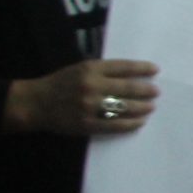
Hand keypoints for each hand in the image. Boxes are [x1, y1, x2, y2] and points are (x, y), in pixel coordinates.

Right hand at [9, 57, 158, 136]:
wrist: (36, 103)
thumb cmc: (60, 83)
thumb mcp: (79, 69)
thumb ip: (102, 71)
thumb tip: (131, 74)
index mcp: (90, 69)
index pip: (123, 67)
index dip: (142, 68)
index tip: (155, 70)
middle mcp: (92, 86)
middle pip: (127, 88)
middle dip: (146, 90)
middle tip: (156, 92)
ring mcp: (90, 106)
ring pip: (124, 107)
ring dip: (141, 107)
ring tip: (151, 107)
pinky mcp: (87, 123)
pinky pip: (114, 125)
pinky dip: (130, 124)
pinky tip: (139, 122)